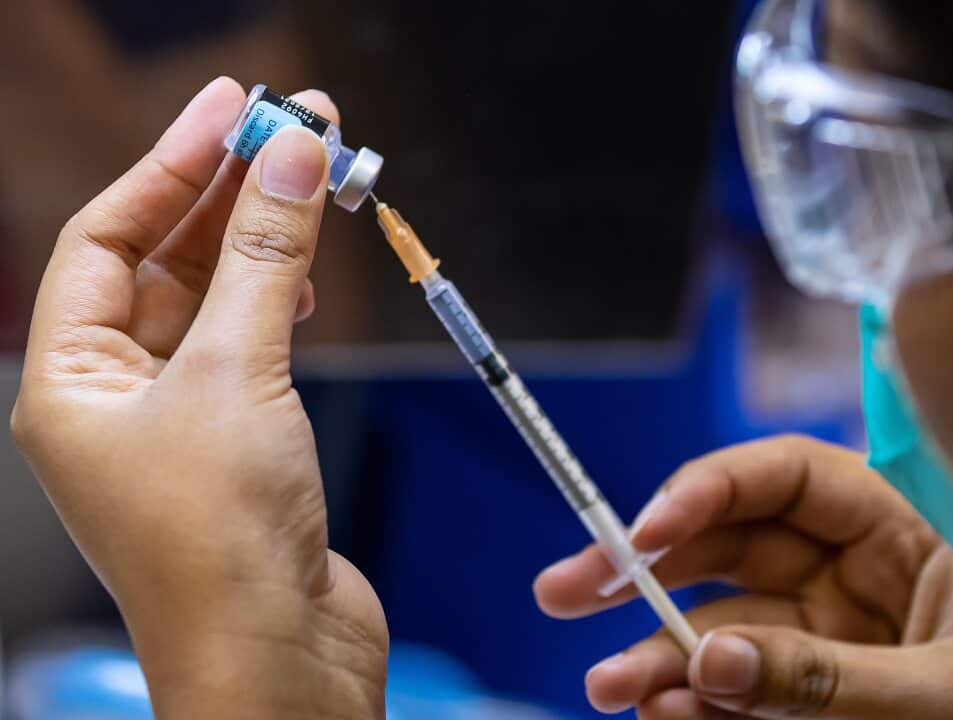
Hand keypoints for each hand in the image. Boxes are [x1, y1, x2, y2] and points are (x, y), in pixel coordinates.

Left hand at [10, 78, 386, 718]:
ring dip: (264, 244)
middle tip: (295, 131)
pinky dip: (284, 302)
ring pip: (215, 303)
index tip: (233, 111)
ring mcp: (180, 425)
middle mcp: (115, 400)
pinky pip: (254, 346)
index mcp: (70, 385)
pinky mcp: (242, 446)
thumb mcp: (237, 373)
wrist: (280, 661)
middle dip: (229, 195)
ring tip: (315, 185)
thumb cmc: (221, 548)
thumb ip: (265, 258)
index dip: (170, 166)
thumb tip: (293, 159)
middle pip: (164, 263)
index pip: (106, 240)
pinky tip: (311, 275)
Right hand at [534, 435, 952, 718]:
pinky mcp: (825, 689)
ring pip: (728, 620)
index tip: (641, 531)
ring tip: (608, 685)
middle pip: (733, 544)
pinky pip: (748, 681)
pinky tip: (661, 711)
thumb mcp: (949, 695)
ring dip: (662, 650)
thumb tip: (712, 662)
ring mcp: (837, 631)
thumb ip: (832, 683)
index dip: (708, 489)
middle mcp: (860, 568)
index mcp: (906, 527)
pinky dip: (702, 697)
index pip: (789, 477)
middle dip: (647, 567)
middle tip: (567, 590)